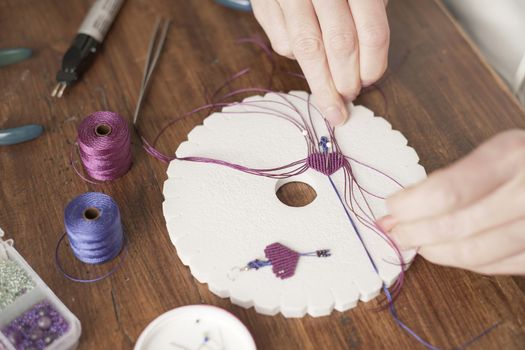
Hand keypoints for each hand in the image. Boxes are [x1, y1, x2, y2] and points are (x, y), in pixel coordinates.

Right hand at [251, 0, 389, 125]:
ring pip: (307, 49)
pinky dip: (297, 58)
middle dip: (346, 80)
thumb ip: (369, 16)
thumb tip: (367, 68)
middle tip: (350, 96)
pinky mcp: (264, 5)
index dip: (373, 65)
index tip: (370, 81)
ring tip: (331, 105)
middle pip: (339, 44)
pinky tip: (308, 58)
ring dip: (322, 85)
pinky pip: (283, 43)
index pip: (371, 32)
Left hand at [378, 130, 524, 274]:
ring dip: (436, 252)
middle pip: (457, 227)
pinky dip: (467, 263)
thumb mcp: (500, 149)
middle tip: (394, 231)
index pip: (447, 192)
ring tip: (416, 244)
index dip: (411, 206)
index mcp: (512, 157)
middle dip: (415, 233)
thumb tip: (405, 205)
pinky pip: (500, 267)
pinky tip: (448, 253)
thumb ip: (456, 176)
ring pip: (477, 253)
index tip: (392, 207)